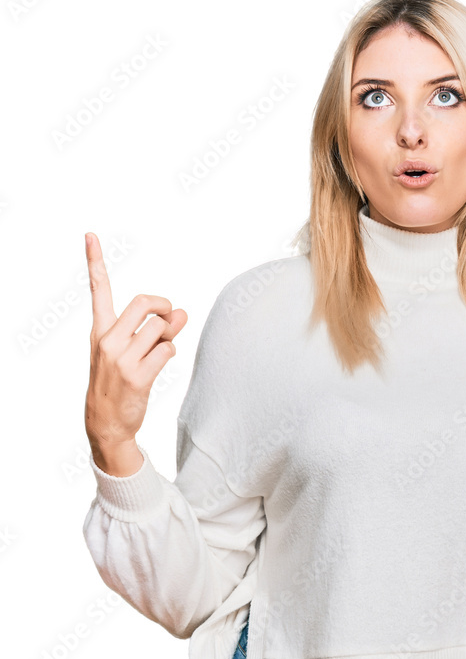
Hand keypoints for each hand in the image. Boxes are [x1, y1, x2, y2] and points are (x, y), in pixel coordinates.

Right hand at [84, 232, 187, 467]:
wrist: (106, 422)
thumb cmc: (118, 383)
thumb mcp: (129, 353)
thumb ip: (155, 331)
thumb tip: (182, 312)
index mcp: (101, 331)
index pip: (99, 291)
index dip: (95, 262)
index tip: (91, 236)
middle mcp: (108, 340)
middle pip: (145, 303)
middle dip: (165, 307)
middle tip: (172, 316)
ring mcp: (122, 358)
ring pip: (161, 329)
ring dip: (170, 337)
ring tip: (161, 350)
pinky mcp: (137, 376)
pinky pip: (167, 351)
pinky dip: (170, 353)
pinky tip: (161, 363)